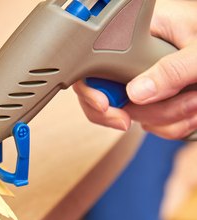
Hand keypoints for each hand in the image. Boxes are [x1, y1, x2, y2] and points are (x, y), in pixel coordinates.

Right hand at [73, 0, 196, 138]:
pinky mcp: (156, 97)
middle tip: (180, 107)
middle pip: (109, 100)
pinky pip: (152, 124)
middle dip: (145, 112)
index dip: (93, 92)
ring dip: (169, 119)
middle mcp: (133, 59)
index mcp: (135, 34)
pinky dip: (174, 124)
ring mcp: (143, 80)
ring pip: (134, 116)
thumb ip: (172, 69)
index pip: (93, 67)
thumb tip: (137, 94)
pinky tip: (194, 108)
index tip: (109, 109)